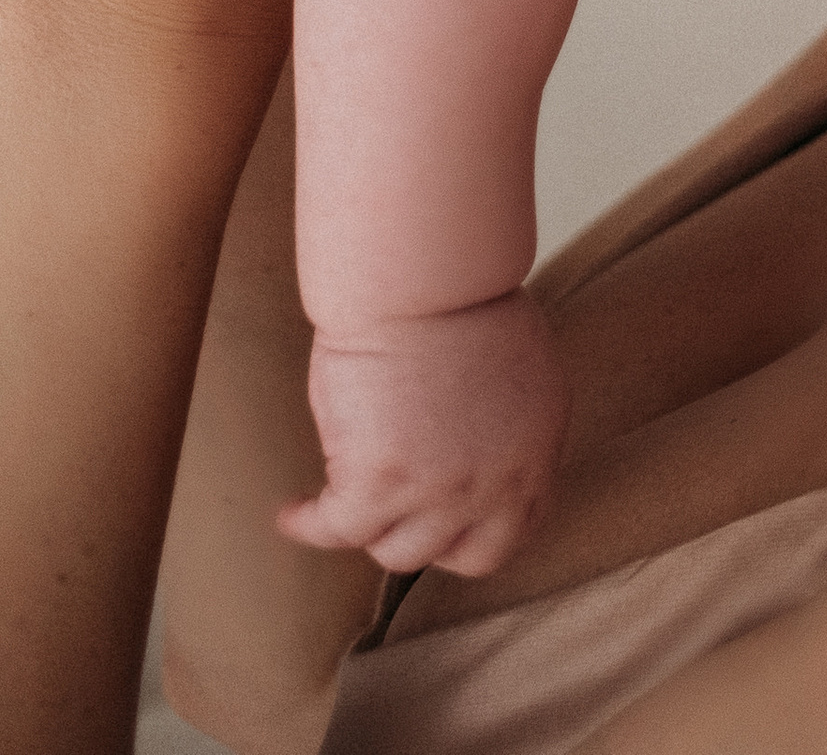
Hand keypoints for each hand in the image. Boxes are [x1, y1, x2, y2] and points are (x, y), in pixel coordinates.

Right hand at [279, 291, 568, 575]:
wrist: (426, 273)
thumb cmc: (463, 296)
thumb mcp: (516, 370)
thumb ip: (503, 426)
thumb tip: (472, 452)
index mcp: (534, 452)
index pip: (511, 534)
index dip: (469, 535)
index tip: (442, 528)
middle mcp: (494, 485)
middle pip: (449, 553)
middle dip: (420, 537)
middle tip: (390, 514)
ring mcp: (437, 492)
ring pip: (393, 549)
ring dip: (367, 528)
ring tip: (339, 507)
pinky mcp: (377, 483)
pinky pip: (335, 528)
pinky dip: (307, 524)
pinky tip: (292, 513)